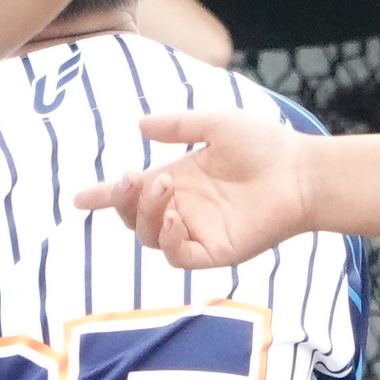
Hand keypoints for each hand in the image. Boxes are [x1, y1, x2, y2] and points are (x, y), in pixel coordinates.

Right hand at [74, 107, 318, 269]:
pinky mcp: (214, 251)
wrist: (300, 171)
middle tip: (134, 176)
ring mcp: (196, 231)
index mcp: (177, 180)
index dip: (104, 196)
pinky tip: (174, 216)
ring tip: (165, 185)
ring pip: (147, 236)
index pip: (132, 192)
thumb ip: (179, 124)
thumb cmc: (265, 145)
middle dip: (120, 199)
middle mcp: (181, 207)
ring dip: (144, 212)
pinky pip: (177, 256)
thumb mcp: (216, 123)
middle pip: (130, 217)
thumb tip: (140, 126)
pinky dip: (166, 239)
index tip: (79, 198)